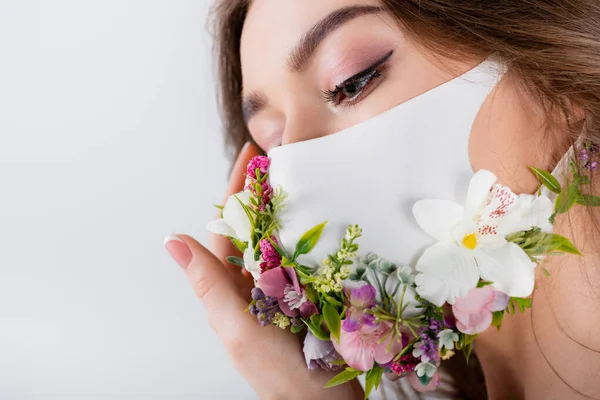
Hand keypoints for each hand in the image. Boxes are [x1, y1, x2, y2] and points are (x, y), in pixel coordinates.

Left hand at [165, 143, 363, 399]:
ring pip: (288, 237)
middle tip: (288, 156)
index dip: (238, 188)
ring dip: (295, 207)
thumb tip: (172, 240)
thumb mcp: (237, 326)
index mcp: (233, 286)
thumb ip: (209, 284)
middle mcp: (259, 282)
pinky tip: (333, 216)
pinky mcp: (317, 293)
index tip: (252, 154)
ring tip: (310, 175)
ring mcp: (289, 287)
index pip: (230, 226)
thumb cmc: (277, 373)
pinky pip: (314, 256)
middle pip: (260, 225)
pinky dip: (320, 234)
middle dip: (270, 190)